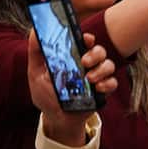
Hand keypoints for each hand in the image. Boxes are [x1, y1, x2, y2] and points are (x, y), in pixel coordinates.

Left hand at [29, 31, 116, 146]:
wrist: (56, 119)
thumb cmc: (46, 95)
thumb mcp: (35, 72)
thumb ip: (36, 51)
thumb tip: (35, 30)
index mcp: (72, 57)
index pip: (84, 42)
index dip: (87, 38)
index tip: (86, 39)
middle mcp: (87, 65)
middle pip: (99, 51)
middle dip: (95, 54)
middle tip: (85, 62)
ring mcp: (96, 77)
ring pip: (108, 65)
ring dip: (101, 70)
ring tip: (89, 79)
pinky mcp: (102, 91)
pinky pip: (112, 83)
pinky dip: (107, 84)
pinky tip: (97, 88)